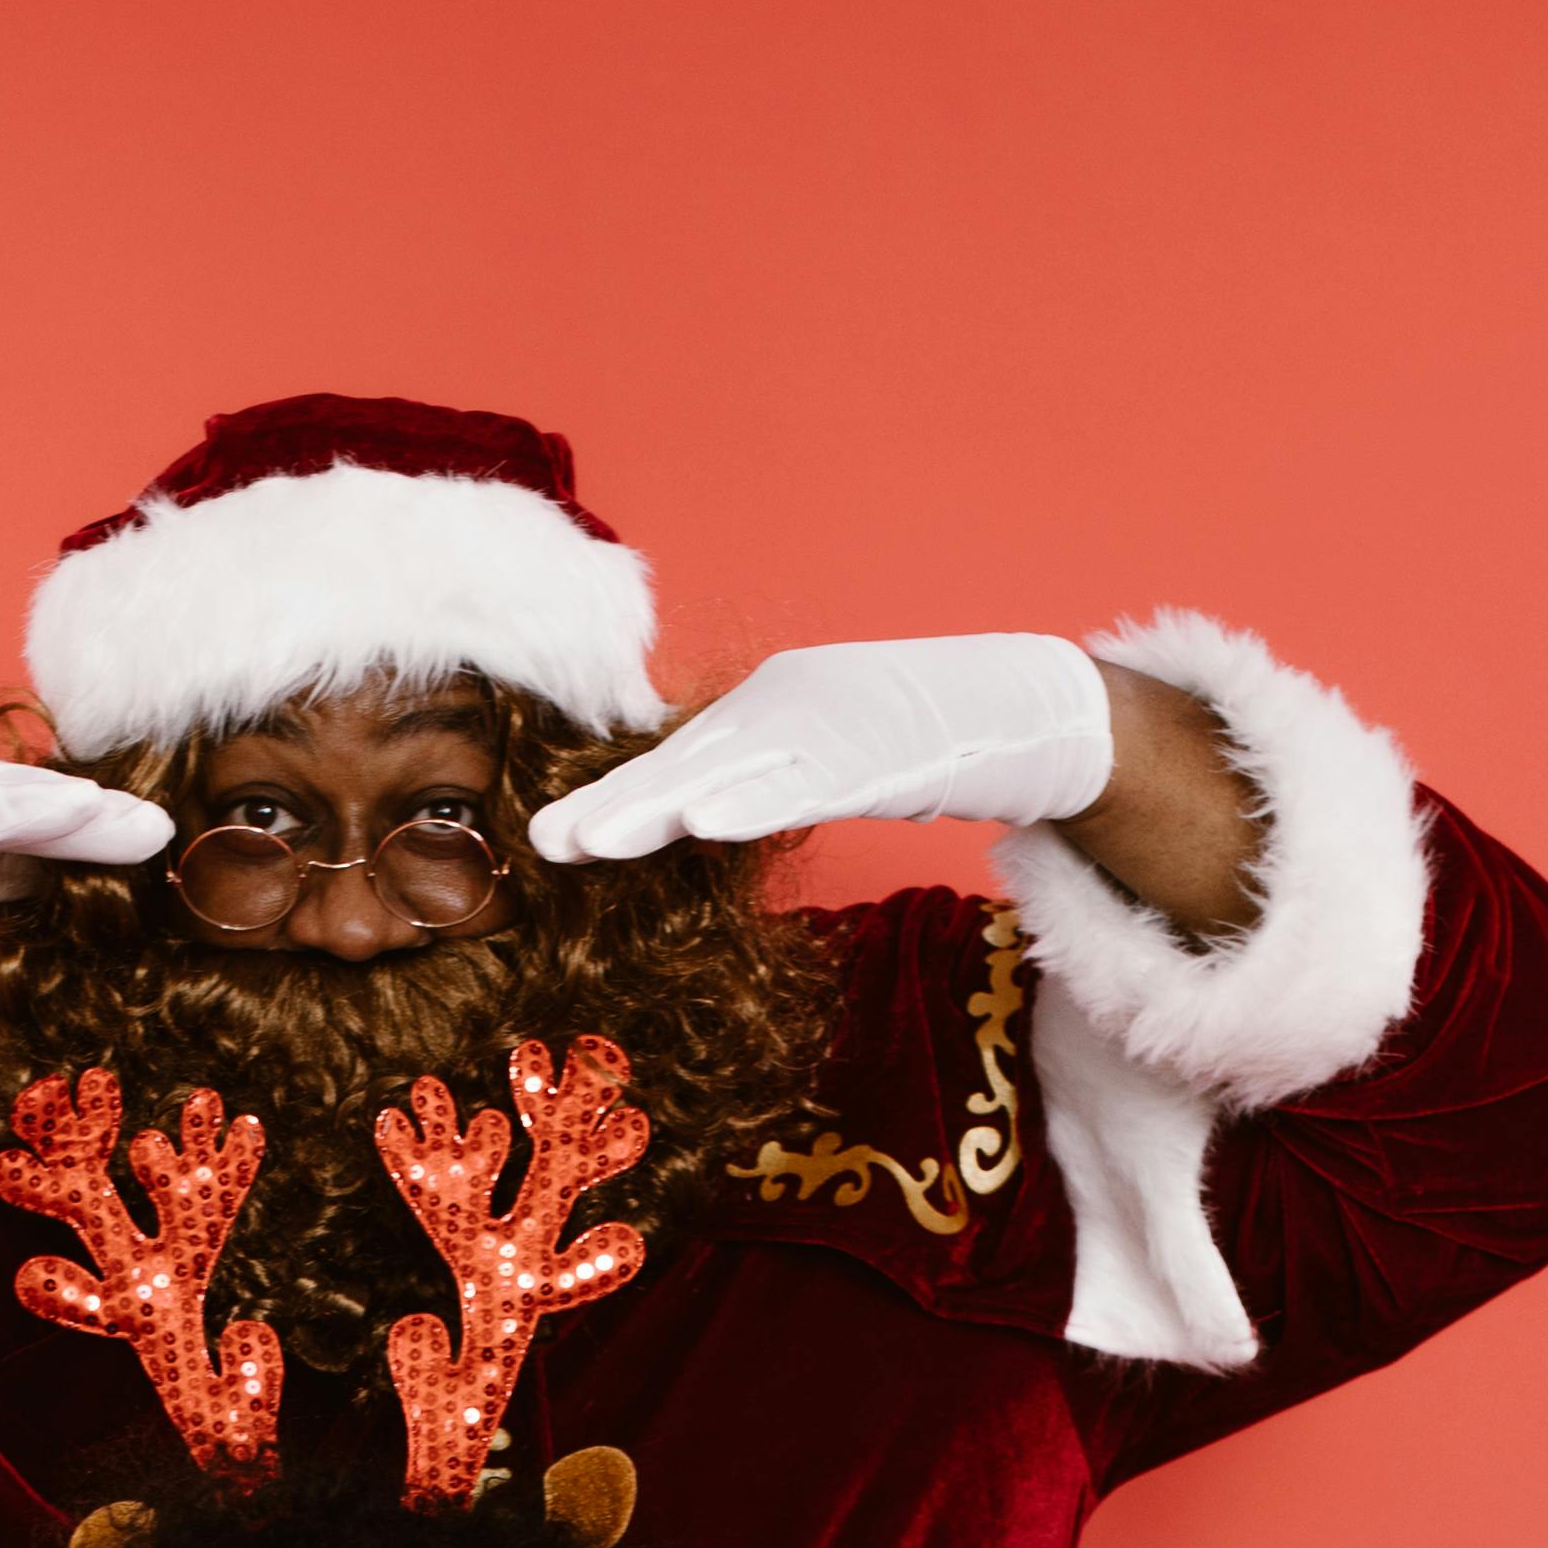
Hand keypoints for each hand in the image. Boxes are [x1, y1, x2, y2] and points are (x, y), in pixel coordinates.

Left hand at [530, 636, 1117, 863]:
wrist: (1000, 705)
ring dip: (659, 808)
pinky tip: (702, 823)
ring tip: (598, 838)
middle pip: (681, 767)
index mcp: (759, 714)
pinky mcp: (864, 760)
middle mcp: (776, 714)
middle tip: (547, 842)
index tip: (549, 837)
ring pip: (726, 776)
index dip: (612, 798)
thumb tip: (687, 808)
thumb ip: (753, 773)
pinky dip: (749, 803)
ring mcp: (819, 735)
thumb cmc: (900, 738)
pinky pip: (797, 788)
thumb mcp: (812, 751)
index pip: (673, 764)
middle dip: (613, 806)